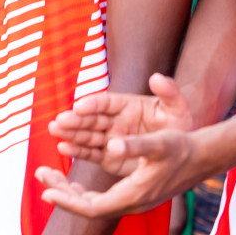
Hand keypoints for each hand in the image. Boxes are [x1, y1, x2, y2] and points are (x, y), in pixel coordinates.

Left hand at [36, 127, 202, 220]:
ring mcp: (131, 199)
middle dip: (62, 191)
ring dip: (68, 188)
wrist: (202, 156)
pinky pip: (100, 196)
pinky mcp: (132, 192)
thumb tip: (111, 145)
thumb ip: (135, 145)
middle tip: (40, 174)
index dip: (68, 199)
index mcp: (133, 195)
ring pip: (92, 201)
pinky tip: (71, 179)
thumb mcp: (157, 143)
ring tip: (47, 173)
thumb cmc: (180, 148)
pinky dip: (82, 188)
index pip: (93, 206)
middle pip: (88, 205)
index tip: (46, 190)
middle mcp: (131, 202)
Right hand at [47, 73, 194, 174]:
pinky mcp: (108, 157)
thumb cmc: (178, 125)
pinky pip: (91, 154)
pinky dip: (77, 151)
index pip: (106, 103)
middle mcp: (114, 120)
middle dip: (74, 120)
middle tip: (59, 120)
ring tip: (54, 130)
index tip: (79, 106)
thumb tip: (157, 77)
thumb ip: (169, 93)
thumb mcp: (178, 108)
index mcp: (126, 105)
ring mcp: (110, 138)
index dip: (92, 104)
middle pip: (91, 119)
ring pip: (87, 135)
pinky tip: (63, 148)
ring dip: (70, 132)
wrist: (181, 151)